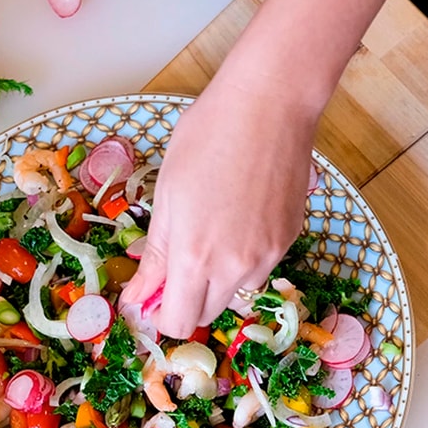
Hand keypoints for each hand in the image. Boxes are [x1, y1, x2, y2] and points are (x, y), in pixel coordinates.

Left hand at [120, 77, 317, 338]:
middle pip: (207, 314)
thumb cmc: (206, 138)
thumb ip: (155, 256)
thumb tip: (137, 298)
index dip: (163, 317)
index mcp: (194, 256)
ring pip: (236, 293)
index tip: (155, 298)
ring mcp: (267, 257)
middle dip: (189, 299)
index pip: (178, 322)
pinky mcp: (289, 242)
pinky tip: (242, 218)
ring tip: (217, 231)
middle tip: (180, 263)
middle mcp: (234, 268)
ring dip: (219, 280)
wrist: (270, 105)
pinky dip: (246, 258)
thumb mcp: (167, 196)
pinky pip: (261, 268)